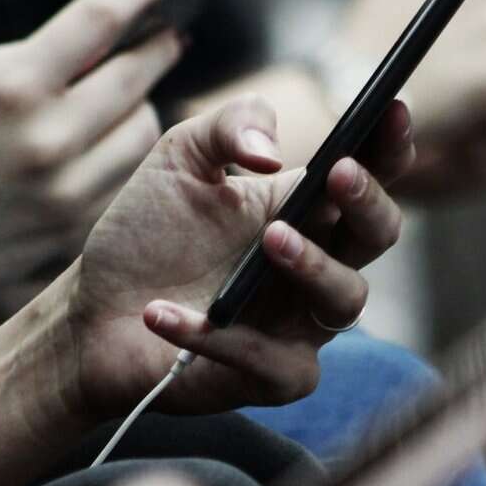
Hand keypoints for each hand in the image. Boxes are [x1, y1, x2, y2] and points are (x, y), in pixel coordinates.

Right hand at [0, 0, 181, 332]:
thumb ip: (20, 57)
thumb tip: (92, 40)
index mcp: (12, 90)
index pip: (98, 19)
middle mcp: (50, 140)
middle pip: (138, 75)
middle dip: (159, 47)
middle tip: (170, 32)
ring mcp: (71, 191)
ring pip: (145, 129)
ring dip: (141, 104)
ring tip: (127, 94)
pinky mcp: (82, 229)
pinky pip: (131, 176)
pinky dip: (125, 152)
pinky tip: (108, 142)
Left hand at [57, 93, 413, 418]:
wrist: (94, 310)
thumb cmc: (147, 233)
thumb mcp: (180, 157)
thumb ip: (229, 125)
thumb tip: (271, 150)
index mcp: (305, 207)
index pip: (368, 173)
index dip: (390, 144)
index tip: (391, 109)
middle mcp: (316, 264)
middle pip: (377, 234)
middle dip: (368, 202)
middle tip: (338, 172)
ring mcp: (300, 324)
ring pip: (345, 299)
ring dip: (313, 265)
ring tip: (271, 238)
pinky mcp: (271, 376)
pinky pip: (269, 361)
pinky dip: (218, 337)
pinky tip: (162, 312)